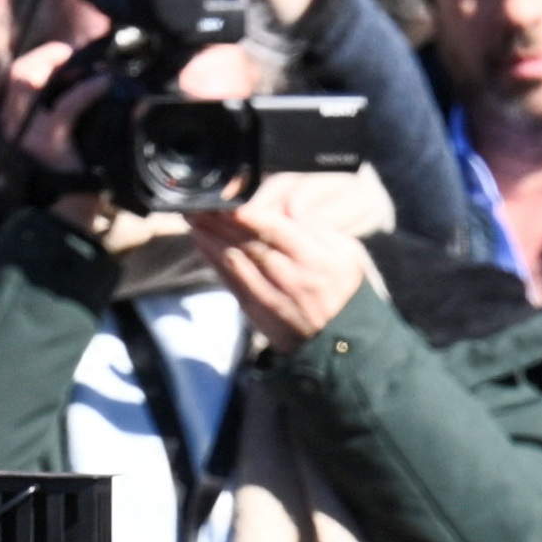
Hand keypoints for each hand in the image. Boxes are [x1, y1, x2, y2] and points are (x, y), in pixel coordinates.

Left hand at [196, 173, 372, 347]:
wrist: (344, 342)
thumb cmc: (345, 290)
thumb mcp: (348, 255)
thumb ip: (317, 229)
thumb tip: (289, 208)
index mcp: (315, 259)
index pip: (274, 229)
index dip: (246, 213)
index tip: (225, 198)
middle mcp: (290, 276)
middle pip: (247, 241)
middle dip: (218, 220)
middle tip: (198, 202)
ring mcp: (270, 295)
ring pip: (232, 259)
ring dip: (209, 236)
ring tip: (194, 217)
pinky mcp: (256, 309)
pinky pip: (229, 279)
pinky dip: (212, 259)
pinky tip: (201, 242)